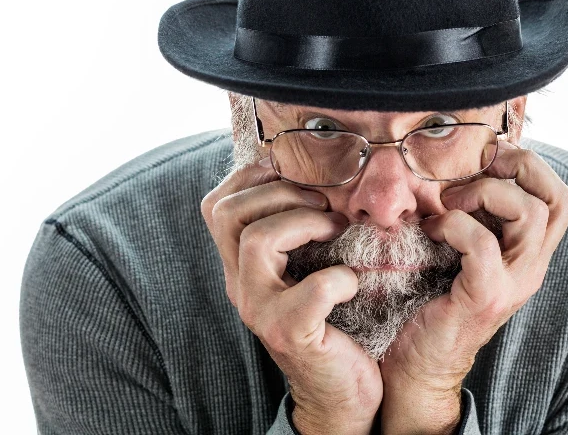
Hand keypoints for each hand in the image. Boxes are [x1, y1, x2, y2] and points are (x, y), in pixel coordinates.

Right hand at [201, 157, 381, 434]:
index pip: (217, 204)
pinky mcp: (290, 333)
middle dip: (282, 193)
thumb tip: (315, 175)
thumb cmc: (331, 322)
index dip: (252, 177)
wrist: (339, 394)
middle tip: (323, 205)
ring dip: (306, 223)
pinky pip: (310, 291)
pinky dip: (338, 279)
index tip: (296, 176)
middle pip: (228, 213)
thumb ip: (294, 232)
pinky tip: (350, 285)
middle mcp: (240, 285)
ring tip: (337, 231)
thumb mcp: (302, 269)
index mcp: (240, 265)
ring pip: (257, 241)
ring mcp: (260, 311)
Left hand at [378, 141, 567, 433]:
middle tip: (476, 171)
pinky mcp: (485, 296)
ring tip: (449, 203)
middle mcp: (531, 267)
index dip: (530, 166)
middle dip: (518, 168)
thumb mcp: (460, 250)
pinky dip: (454, 224)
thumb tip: (458, 168)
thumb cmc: (432, 301)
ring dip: (483, 193)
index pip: (560, 198)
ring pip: (529, 214)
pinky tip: (432, 231)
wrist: (418, 365)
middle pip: (558, 199)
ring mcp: (513, 283)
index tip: (487, 160)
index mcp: (528, 253)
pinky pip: (482, 243)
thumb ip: (473, 216)